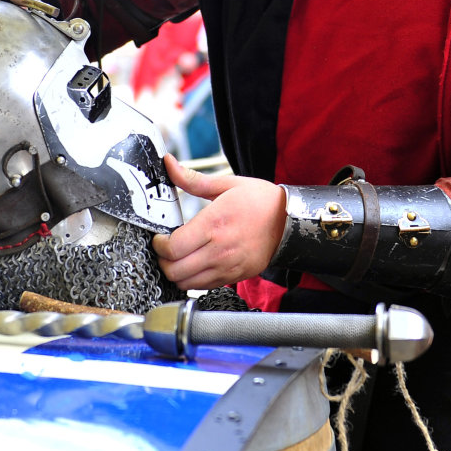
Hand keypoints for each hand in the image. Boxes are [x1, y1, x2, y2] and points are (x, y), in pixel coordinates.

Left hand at [152, 155, 285, 289]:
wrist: (290, 221)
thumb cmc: (261, 201)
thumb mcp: (228, 184)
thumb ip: (193, 179)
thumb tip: (169, 164)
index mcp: (215, 224)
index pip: (173, 247)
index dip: (159, 245)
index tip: (159, 238)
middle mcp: (220, 249)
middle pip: (175, 269)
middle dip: (162, 261)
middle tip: (165, 249)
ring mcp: (228, 266)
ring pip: (186, 282)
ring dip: (175, 272)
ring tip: (178, 258)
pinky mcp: (235, 276)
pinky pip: (204, 286)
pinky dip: (193, 279)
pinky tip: (195, 265)